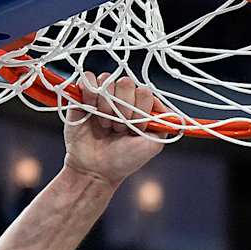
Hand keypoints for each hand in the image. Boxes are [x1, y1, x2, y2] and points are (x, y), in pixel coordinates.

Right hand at [62, 73, 169, 187]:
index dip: (139, 110)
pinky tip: (90, 110)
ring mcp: (103, 95)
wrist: (95, 171)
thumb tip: (167, 105)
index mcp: (140, 107)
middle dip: (122, 109)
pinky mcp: (84, 95)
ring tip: (105, 125)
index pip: (144, 92)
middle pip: (126, 83)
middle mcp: (123, 98)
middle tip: (118, 129)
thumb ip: (165, 123)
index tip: (135, 129)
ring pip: (107, 80)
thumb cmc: (124, 160)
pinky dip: (90, 93)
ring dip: (106, 105)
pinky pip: (89, 78)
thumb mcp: (153, 145)